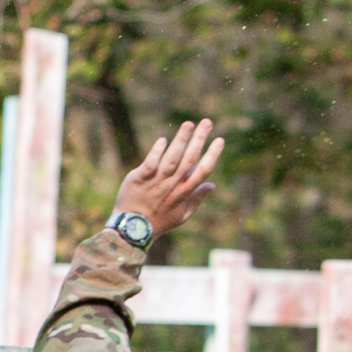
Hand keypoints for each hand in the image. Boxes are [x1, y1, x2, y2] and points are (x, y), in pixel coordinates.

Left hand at [114, 117, 222, 237]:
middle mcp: (172, 185)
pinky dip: (157, 152)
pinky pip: (150, 163)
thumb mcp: (182, 215)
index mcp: (184, 192)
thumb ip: (197, 198)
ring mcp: (155, 181)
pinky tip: (163, 140)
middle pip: (189, 159)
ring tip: (189, 123)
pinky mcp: (138, 178)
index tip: (220, 140)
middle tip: (207, 122)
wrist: (132, 229)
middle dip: (199, 139)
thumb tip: (212, 184)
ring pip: (171, 158)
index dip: (212, 155)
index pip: (202, 171)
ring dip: (181, 140)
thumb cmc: (159, 222)